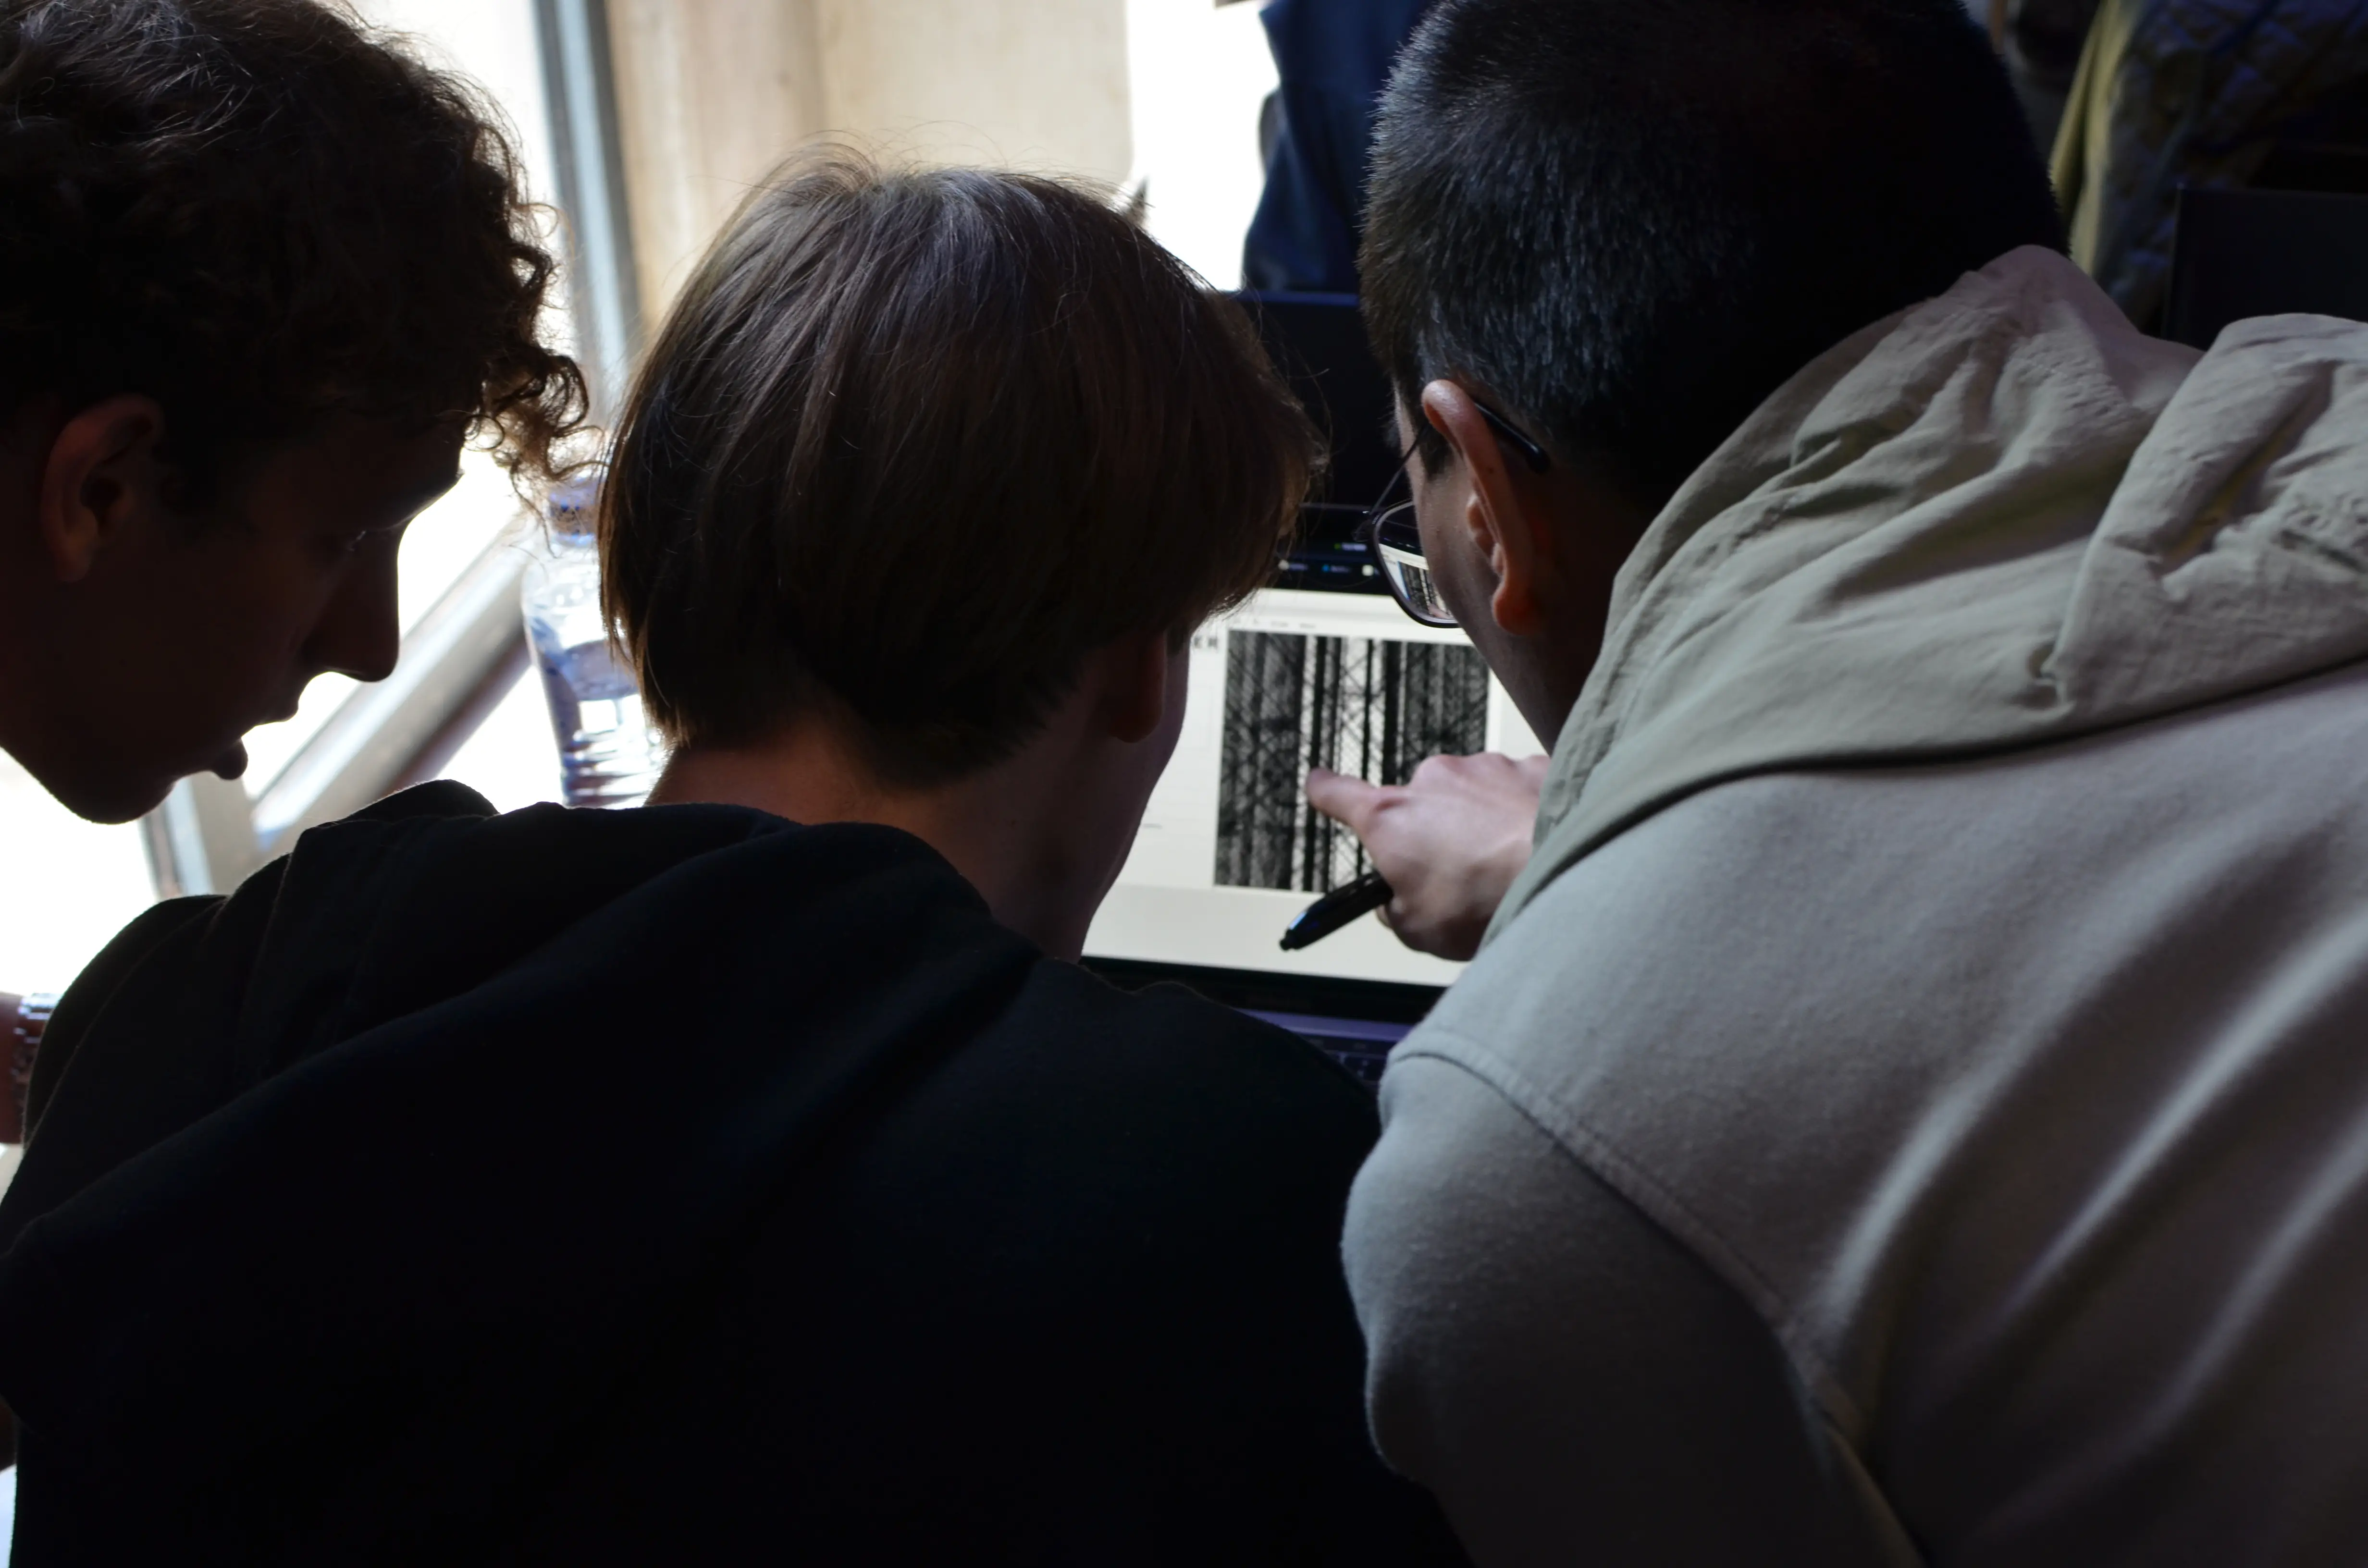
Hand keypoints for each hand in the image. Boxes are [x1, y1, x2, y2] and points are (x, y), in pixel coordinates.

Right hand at [1305, 753, 1547, 961]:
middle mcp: (1434, 780)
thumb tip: (1396, 901)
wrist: (1572, 871)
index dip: (1326, 792)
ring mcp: (1485, 768)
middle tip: (1462, 876)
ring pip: (1474, 797)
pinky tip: (1537, 846)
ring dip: (1484, 824)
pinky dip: (1524, 814)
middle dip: (1436, 834)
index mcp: (1392, 818)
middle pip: (1421, 806)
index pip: (1338, 795)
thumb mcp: (1420, 930)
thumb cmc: (1493, 900)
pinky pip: (1518, 790)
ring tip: (1509, 866)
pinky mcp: (1531, 766)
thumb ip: (1395, 910)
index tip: (1320, 786)